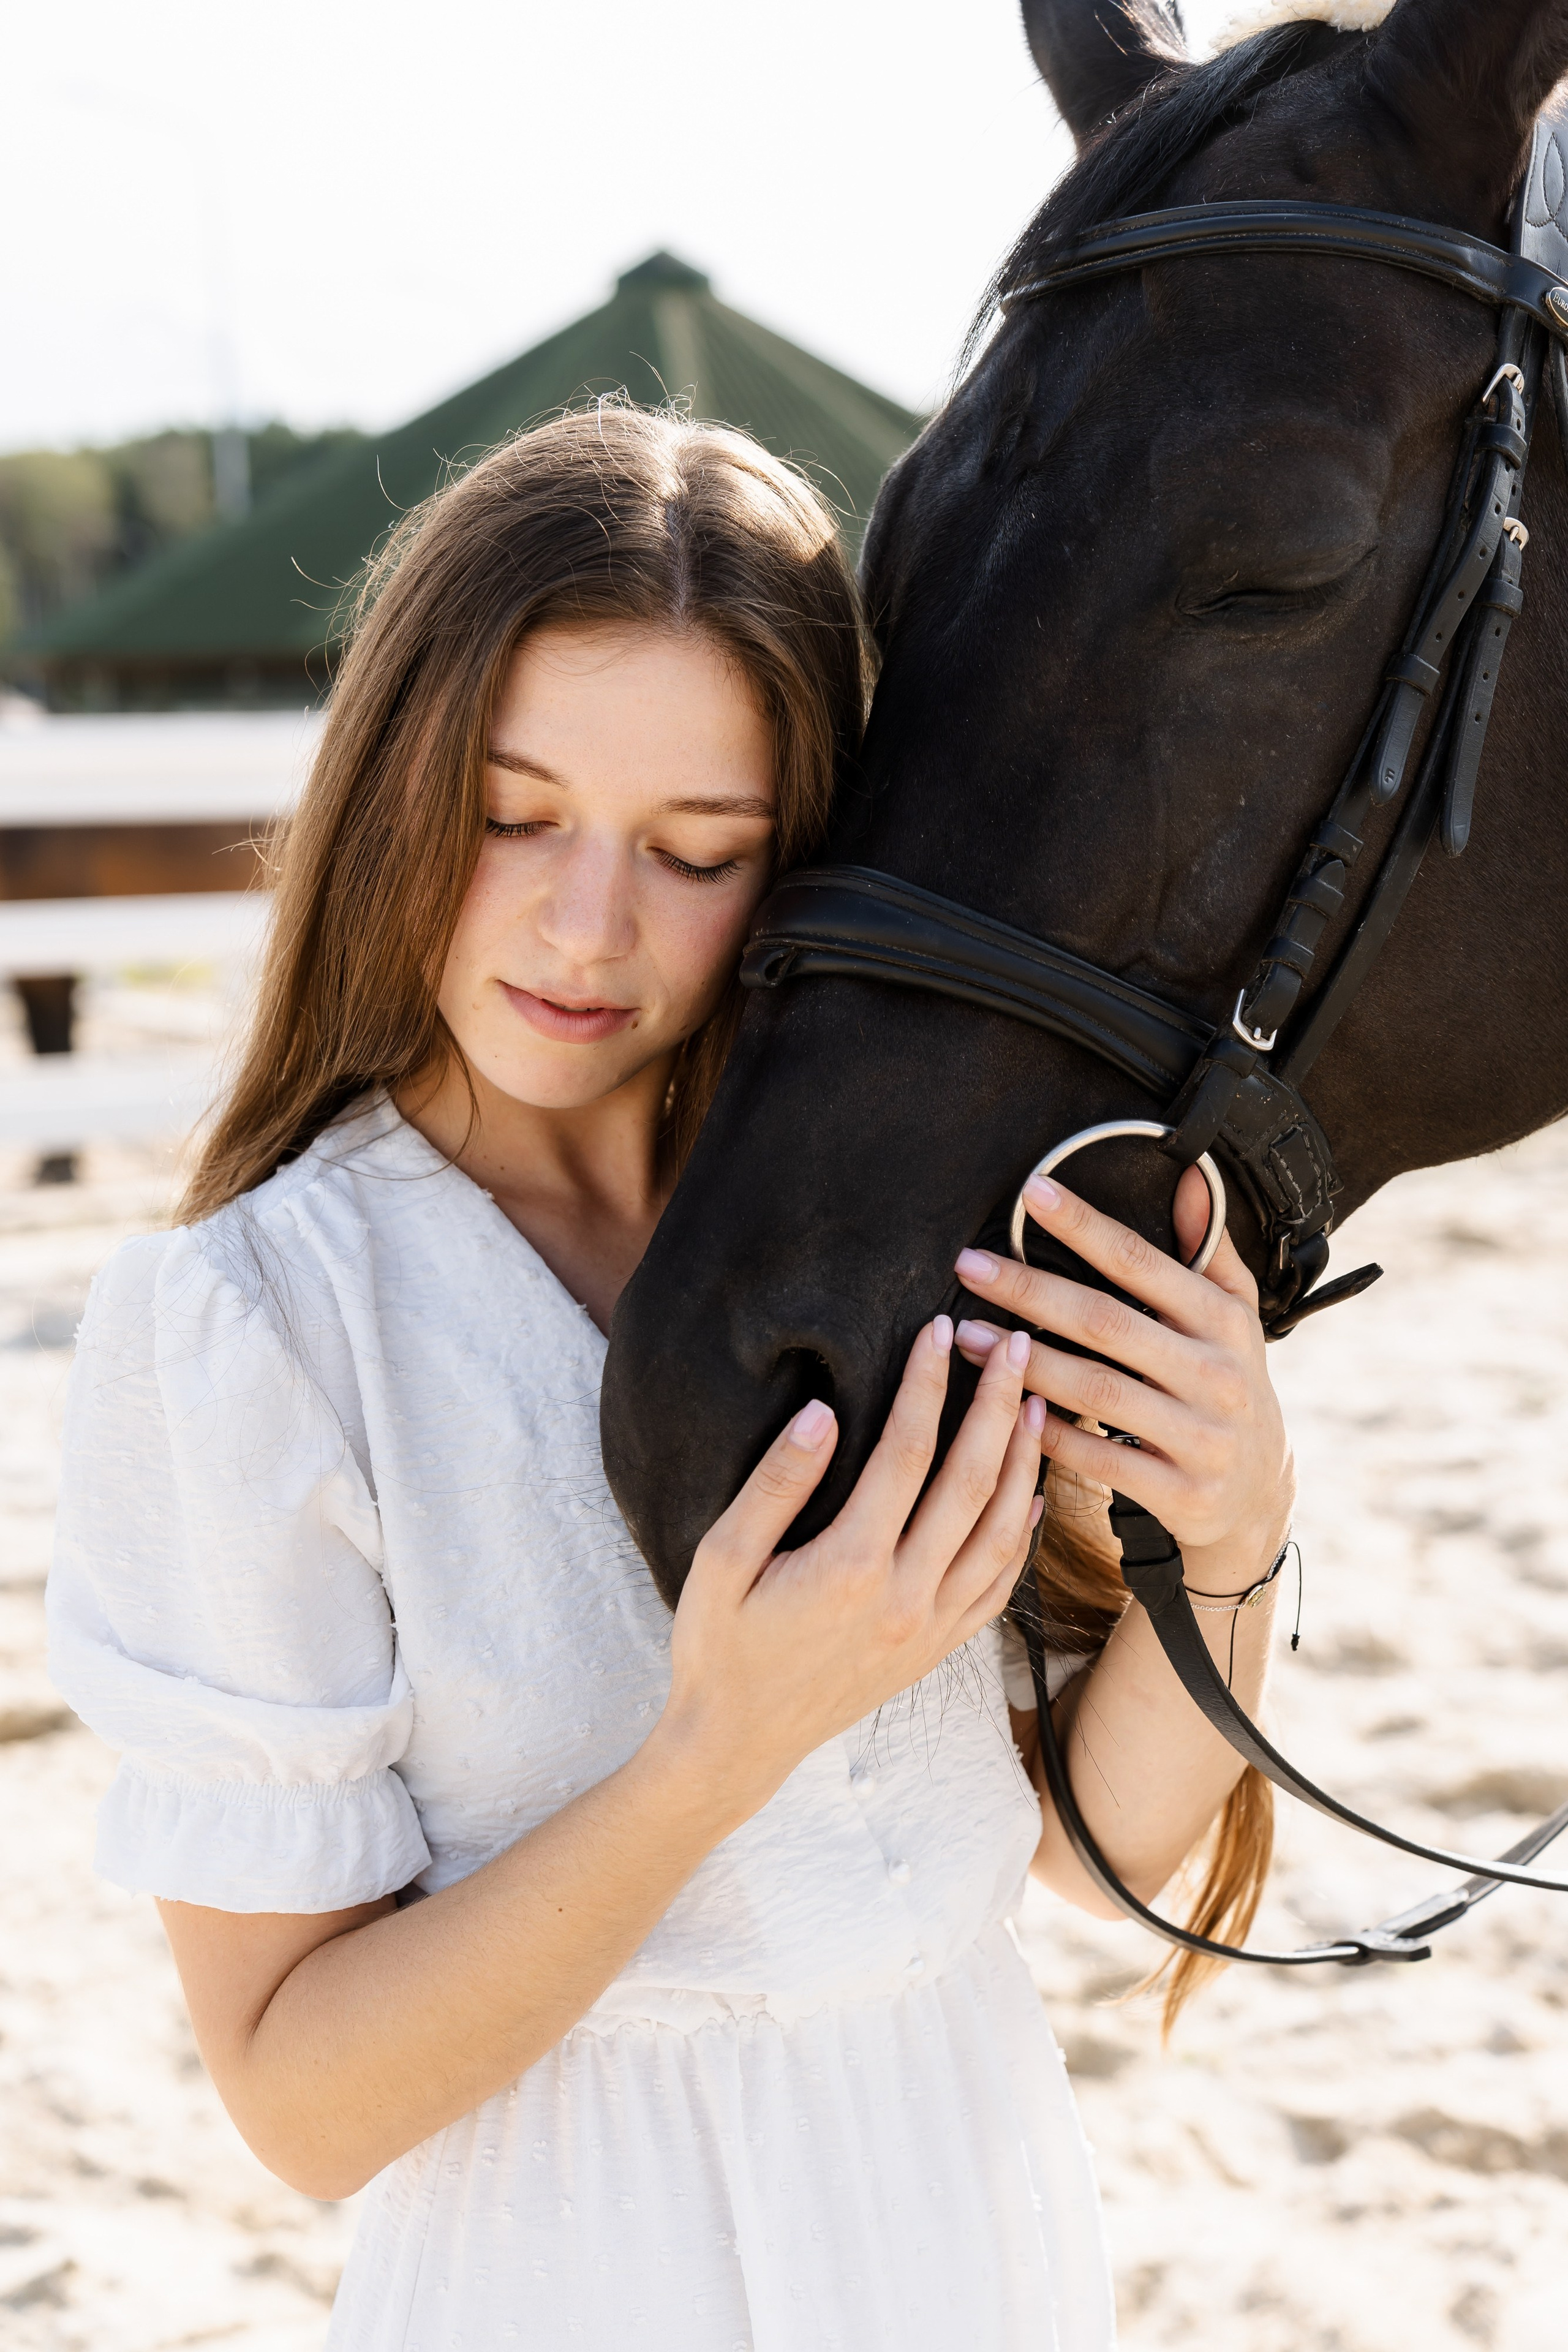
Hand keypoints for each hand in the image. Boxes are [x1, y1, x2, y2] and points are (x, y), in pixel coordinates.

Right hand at [659, 1316, 1045, 1814]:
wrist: (737, 1744)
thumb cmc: (719, 1645)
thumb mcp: (721, 1560)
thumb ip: (775, 1484)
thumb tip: (823, 1412)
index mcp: (851, 1567)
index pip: (906, 1452)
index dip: (926, 1384)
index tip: (938, 1329)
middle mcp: (906, 1598)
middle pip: (972, 1482)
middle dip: (998, 1405)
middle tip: (1015, 1345)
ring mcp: (931, 1628)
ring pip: (1002, 1532)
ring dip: (1024, 1461)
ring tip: (1037, 1401)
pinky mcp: (940, 1650)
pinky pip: (1000, 1585)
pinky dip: (1025, 1534)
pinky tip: (1034, 1495)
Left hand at [951, 1166, 1293, 1594]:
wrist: (1258, 1495)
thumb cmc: (1228, 1387)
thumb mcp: (1234, 1317)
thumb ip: (1209, 1249)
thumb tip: (1187, 1176)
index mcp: (1225, 1322)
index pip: (1143, 1262)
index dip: (1085, 1226)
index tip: (1031, 1194)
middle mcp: (1218, 1375)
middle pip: (1107, 1323)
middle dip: (1031, 1291)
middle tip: (970, 1266)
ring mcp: (1201, 1437)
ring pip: (1096, 1392)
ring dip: (1024, 1362)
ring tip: (968, 1336)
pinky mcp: (1181, 1493)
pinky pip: (1099, 1460)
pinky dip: (1049, 1433)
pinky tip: (1006, 1409)